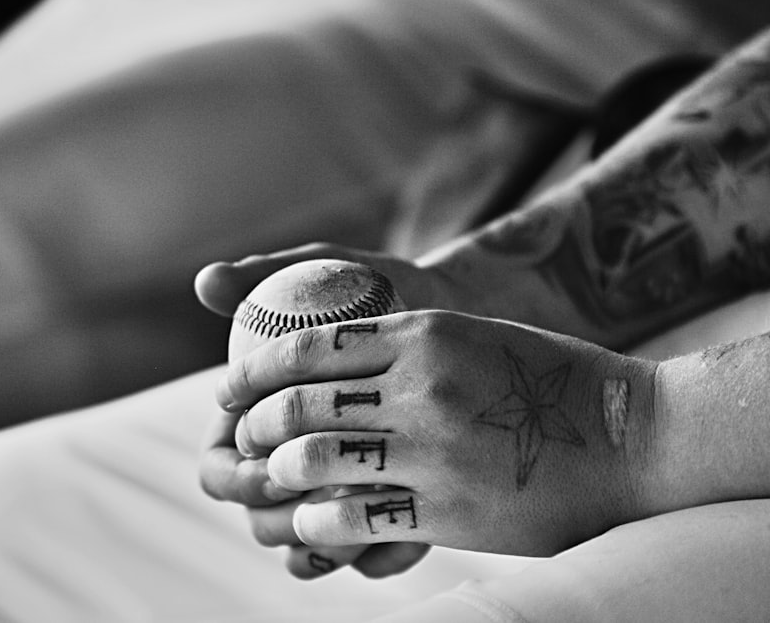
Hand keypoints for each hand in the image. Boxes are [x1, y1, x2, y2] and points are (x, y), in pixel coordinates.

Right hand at [196, 243, 442, 577]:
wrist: (450, 312)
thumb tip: (206, 282)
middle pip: (257, 519)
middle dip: (281, 517)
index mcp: (258, 420)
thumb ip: (263, 276)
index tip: (268, 452)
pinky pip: (370, 556)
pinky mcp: (382, 511)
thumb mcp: (324, 269)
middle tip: (325, 492)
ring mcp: (336, 491)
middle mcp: (292, 463)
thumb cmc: (376, 287)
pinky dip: (383, 553)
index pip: (218, 467)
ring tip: (370, 513)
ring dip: (332, 542)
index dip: (235, 472)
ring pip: (311, 547)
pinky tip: (412, 533)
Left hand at [220, 310, 654, 555]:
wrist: (630, 436)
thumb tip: (332, 359)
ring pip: (315, 462)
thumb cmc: (548, 380)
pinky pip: (354, 519)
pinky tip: (309, 526)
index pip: (308, 346)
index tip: (229, 390)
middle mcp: (419, 386)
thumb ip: (404, 344)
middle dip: (253, 425)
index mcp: (422, 333)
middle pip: (299, 404)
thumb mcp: (473, 336)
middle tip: (242, 439)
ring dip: (276, 477)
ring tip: (268, 484)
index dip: (254, 370)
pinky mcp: (447, 509)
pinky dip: (317, 525)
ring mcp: (432, 448)